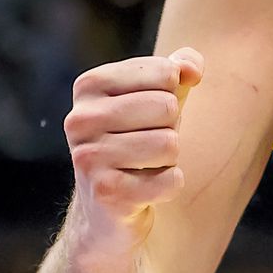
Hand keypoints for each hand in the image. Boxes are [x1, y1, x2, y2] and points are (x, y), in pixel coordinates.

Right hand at [63, 49, 204, 248]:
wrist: (108, 206)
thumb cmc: (138, 137)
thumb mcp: (158, 95)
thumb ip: (178, 67)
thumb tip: (192, 69)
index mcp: (89, 85)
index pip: (166, 72)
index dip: (173, 95)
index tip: (149, 114)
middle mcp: (80, 119)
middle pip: (167, 107)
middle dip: (170, 128)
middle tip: (147, 144)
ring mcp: (89, 157)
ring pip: (170, 144)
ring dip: (169, 159)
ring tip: (144, 166)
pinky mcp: (106, 193)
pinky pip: (171, 180)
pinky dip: (169, 186)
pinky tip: (145, 189)